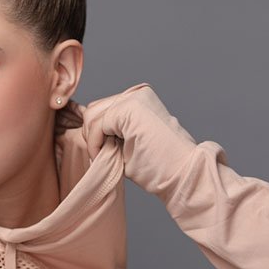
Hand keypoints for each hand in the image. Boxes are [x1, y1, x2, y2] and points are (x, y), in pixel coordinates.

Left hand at [82, 82, 198, 199]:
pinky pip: (96, 126)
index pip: (101, 109)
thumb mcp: (128, 142)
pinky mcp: (129, 108)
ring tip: (106, 157)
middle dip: (92, 135)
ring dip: (93, 141)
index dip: (96, 134)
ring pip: (91, 116)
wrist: (184, 175)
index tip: (101, 154)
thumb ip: (110, 131)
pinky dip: (95, 144)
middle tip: (102, 156)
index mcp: (138, 98)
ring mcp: (134, 98)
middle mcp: (137, 93)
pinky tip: (107, 155)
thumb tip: (85, 128)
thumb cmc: (158, 166)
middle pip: (93, 110)